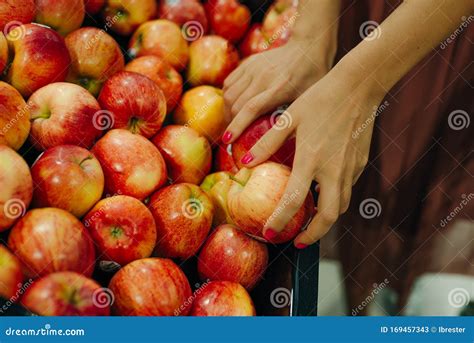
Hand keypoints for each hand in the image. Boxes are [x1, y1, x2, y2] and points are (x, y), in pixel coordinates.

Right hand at [222, 39, 332, 142]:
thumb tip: (280, 142)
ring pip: (229, 93)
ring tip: (230, 123)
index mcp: (279, 88)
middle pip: (235, 103)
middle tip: (230, 138)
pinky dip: (227, 96)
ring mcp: (254, 68)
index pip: (250, 108)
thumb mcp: (308, 99)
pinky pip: (229, 82)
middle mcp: (263, 77)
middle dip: (229, 123)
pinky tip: (231, 106)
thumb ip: (293, 117)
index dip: (237, 126)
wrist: (309, 45)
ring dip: (226, 111)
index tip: (228, 141)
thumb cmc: (313, 76)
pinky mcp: (249, 62)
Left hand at [240, 70, 385, 247]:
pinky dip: (334, 201)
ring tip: (309, 222)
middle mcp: (333, 170)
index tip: (271, 233)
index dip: (281, 220)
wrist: (358, 87)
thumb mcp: (288, 118)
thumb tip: (246, 163)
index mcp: (311, 159)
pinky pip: (347, 190)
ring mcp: (350, 168)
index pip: (295, 200)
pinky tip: (322, 193)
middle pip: (328, 217)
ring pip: (341, 207)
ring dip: (325, 220)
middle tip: (297, 241)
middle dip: (312, 235)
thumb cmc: (319, 100)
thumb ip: (267, 143)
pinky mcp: (359, 164)